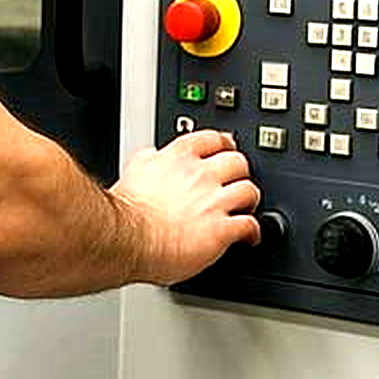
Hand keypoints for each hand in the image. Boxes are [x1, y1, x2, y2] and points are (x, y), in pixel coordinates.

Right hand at [111, 129, 261, 284]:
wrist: (125, 238)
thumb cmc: (126, 213)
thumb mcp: (134, 172)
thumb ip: (149, 161)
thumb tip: (150, 157)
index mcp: (178, 158)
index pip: (213, 139)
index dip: (224, 146)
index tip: (226, 151)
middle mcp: (199, 175)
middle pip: (237, 162)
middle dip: (239, 174)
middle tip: (235, 184)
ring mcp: (213, 202)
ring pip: (249, 191)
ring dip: (248, 201)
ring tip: (244, 209)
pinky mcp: (221, 230)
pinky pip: (250, 226)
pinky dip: (253, 232)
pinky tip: (249, 238)